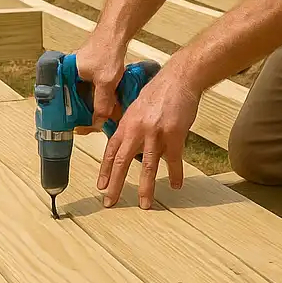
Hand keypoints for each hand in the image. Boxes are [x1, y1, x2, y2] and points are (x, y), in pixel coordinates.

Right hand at [71, 37, 126, 131]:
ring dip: (94, 105)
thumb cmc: (106, 49)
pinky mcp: (88, 73)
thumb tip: (99, 122)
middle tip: (94, 124)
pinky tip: (109, 102)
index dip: (69, 118)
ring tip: (104, 115)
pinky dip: (99, 97)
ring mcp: (78, 74)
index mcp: (64, 76)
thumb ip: (102, 103)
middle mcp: (68, 75)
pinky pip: (91, 90)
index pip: (61, 104)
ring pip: (84, 97)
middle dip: (85, 114)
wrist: (116, 33)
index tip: (77, 129)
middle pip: (73, 102)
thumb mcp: (106, 82)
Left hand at [98, 69, 200, 208]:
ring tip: (145, 204)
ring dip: (146, 188)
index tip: (101, 186)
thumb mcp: (137, 106)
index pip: (111, 151)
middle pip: (123, 162)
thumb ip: (132, 125)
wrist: (179, 78)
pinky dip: (175, 174)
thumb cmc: (159, 90)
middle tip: (110, 201)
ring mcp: (155, 133)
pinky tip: (175, 185)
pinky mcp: (174, 135)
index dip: (106, 170)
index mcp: (126, 123)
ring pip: (148, 166)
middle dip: (116, 185)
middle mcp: (137, 130)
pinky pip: (174, 160)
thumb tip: (128, 141)